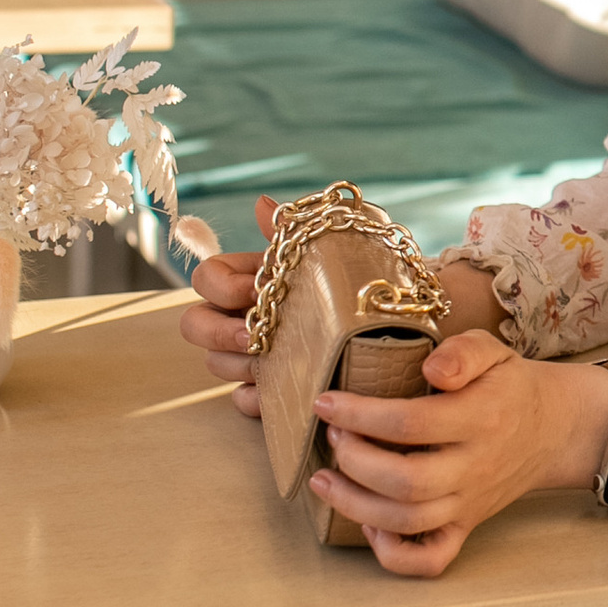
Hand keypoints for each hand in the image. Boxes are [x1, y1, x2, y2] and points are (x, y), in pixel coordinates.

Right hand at [177, 197, 500, 417]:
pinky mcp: (279, 389)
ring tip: (271, 364)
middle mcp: (247, 315)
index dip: (220, 286)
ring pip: (217, 363)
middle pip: (196, 325)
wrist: (411, 316)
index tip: (253, 291)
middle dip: (218, 332)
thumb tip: (264, 206)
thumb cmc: (371, 274)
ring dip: (236, 364)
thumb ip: (303, 227)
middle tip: (256, 338)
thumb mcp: (345, 241)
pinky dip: (255, 399)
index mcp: (255, 276)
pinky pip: (245, 401)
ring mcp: (260, 354)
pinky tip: (276, 395)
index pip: (207, 278)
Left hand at [310, 339, 607, 573]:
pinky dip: (394, 555)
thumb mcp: (493, 351)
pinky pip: (432, 559)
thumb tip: (431, 368)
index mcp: (479, 419)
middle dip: (354, 461)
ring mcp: (469, 503)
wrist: (554, 429)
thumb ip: (463, 352)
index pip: (410, 424)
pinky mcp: (466, 525)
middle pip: (405, 482)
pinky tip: (368, 527)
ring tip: (324, 480)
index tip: (326, 403)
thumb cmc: (510, 386)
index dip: (359, 415)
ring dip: (356, 506)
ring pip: (408, 522)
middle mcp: (474, 468)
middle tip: (333, 436)